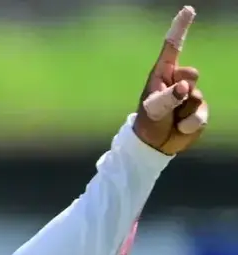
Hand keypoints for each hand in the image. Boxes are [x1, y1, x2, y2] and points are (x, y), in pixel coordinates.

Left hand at [134, 6, 209, 155]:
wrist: (154, 146)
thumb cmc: (148, 123)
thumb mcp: (154, 109)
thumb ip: (168, 97)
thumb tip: (185, 88)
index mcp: (163, 74)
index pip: (173, 47)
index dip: (181, 28)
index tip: (188, 10)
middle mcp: (178, 80)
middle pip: (192, 74)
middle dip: (183, 89)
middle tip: (170, 104)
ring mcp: (190, 95)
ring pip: (197, 96)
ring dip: (184, 111)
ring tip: (171, 119)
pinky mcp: (198, 110)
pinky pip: (201, 113)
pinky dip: (191, 124)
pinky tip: (181, 127)